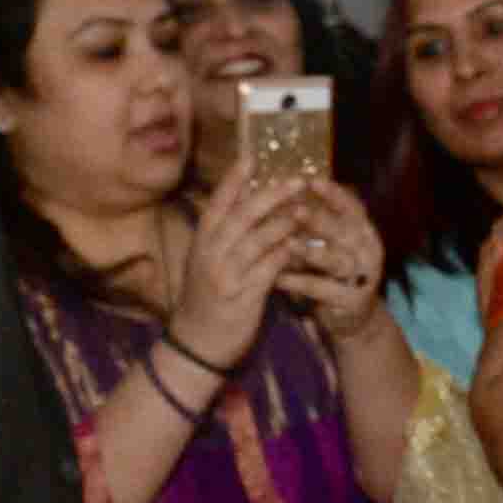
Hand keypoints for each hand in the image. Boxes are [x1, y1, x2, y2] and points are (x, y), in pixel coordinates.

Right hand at [164, 159, 291, 371]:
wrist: (196, 344)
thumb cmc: (205, 300)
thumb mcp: (206, 264)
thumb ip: (222, 237)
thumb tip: (243, 205)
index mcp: (201, 243)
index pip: (218, 205)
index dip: (233, 181)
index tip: (251, 157)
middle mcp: (210, 255)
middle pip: (241, 217)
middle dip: (269, 196)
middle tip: (295, 180)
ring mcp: (226, 276)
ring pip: (256, 241)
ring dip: (283, 224)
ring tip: (305, 210)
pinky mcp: (243, 297)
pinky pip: (268, 270)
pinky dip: (285, 256)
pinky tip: (301, 247)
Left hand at [262, 177, 388, 338]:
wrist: (351, 318)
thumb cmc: (332, 272)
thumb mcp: (330, 244)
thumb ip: (314, 221)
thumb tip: (282, 188)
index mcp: (364, 232)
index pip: (354, 208)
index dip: (335, 194)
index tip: (312, 181)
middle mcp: (368, 251)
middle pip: (346, 232)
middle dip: (321, 220)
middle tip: (296, 210)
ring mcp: (363, 277)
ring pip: (337, 261)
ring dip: (311, 251)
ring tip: (287, 243)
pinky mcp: (352, 302)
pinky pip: (322, 290)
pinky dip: (299, 283)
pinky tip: (278, 278)